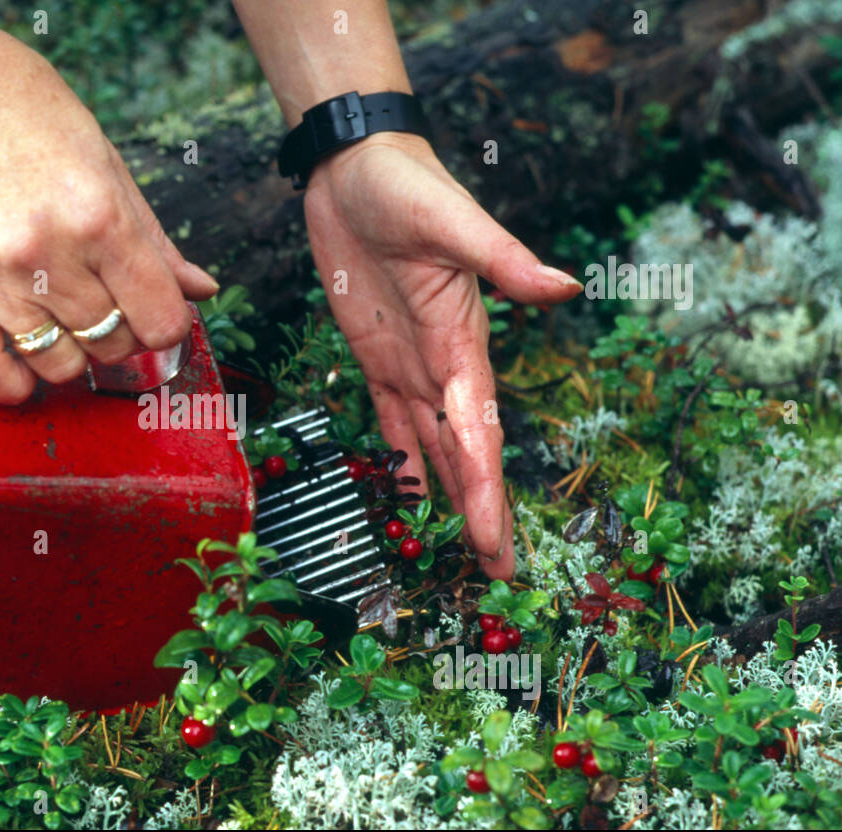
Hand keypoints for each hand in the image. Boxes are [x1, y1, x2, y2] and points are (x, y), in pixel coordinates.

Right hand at [0, 34, 217, 402]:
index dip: (169, 322)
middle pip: (114, 344)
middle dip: (124, 332)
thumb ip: (153, 237)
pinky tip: (27, 369)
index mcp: (100, 217)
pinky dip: (13, 386)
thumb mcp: (105, 158)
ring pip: (61, 365)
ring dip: (75, 355)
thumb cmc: (18, 106)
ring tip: (68, 320)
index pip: (161, 318)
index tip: (157, 308)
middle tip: (111, 302)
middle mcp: (50, 257)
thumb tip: (200, 289)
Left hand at [303, 133, 582, 579]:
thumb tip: (565, 288)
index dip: (486, 489)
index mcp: (465, 342)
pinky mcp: (376, 358)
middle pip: (466, 454)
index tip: (493, 544)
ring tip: (465, 553)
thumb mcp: (452, 219)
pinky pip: (390, 422)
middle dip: (481, 513)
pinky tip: (412, 498)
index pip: (479, 431)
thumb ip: (503, 259)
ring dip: (450, 500)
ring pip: (434, 448)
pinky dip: (404, 462)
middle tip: (499, 575)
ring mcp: (411, 365)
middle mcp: (444, 364)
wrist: (356, 167)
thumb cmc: (404, 184)